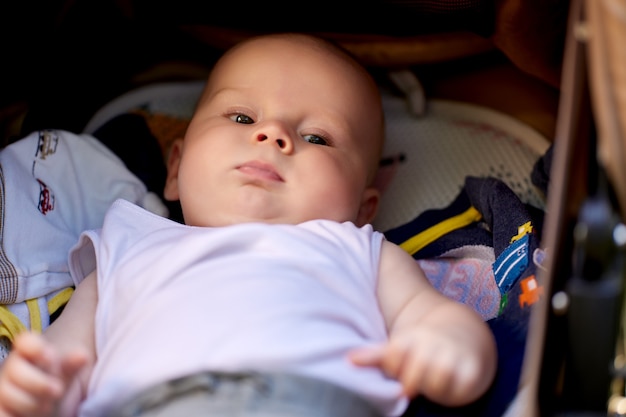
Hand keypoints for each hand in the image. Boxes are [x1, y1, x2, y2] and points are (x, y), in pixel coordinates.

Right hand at [0, 332, 86, 416]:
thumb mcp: (64, 375)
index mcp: (28, 354)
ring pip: (7, 394)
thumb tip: (83, 356)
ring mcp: (3, 389)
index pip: (25, 341)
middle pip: (15, 369)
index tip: (50, 356)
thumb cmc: (51, 384)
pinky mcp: (0, 408)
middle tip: (58, 390)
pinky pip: (1, 412)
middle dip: (38, 381)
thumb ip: (71, 365)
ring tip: (48, 407)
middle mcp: (11, 370)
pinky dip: (12, 415)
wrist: (42, 408)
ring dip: (30, 403)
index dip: (34, 346)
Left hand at [349, 325, 488, 406]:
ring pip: (435, 384)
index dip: (393, 368)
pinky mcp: (472, 371)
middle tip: (413, 381)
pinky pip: (460, 391)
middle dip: (410, 382)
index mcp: (412, 339)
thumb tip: (348, 360)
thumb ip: (375, 356)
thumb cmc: (425, 344)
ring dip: (430, 389)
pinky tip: (449, 388)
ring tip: (431, 385)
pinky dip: (452, 394)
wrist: (465, 330)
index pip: (392, 358)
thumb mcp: (401, 345)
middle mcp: (432, 345)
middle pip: (412, 376)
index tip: (398, 367)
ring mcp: (453, 357)